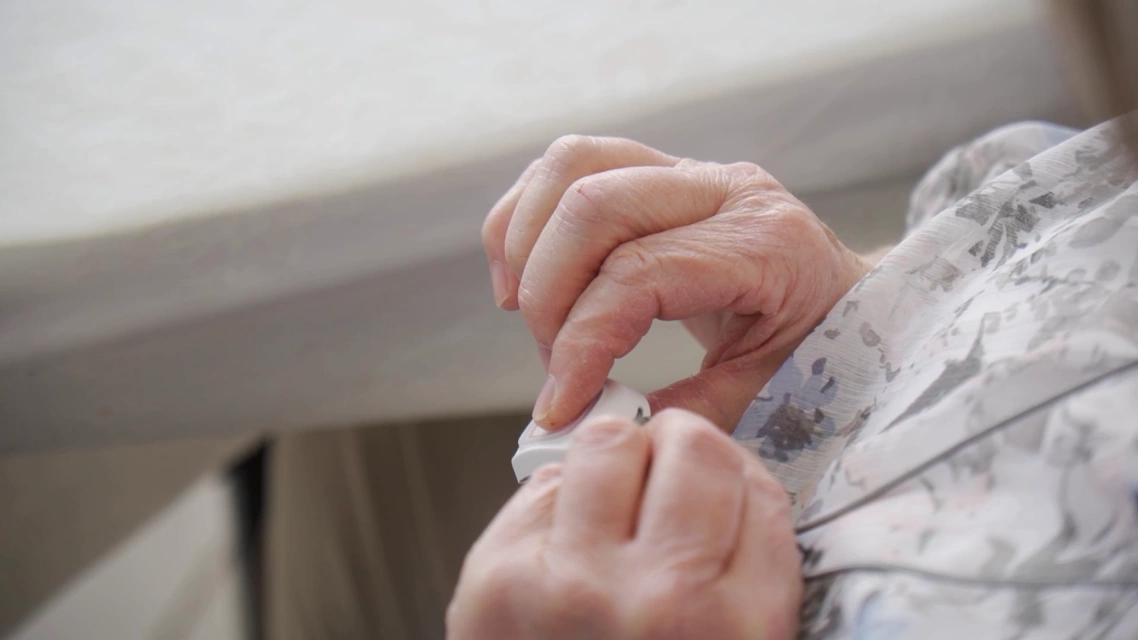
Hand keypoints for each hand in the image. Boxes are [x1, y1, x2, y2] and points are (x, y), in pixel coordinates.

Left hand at [446, 409, 801, 639]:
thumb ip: (738, 573)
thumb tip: (720, 473)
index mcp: (739, 629)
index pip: (758, 489)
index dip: (736, 474)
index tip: (717, 481)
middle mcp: (661, 602)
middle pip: (692, 448)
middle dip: (679, 450)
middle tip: (662, 473)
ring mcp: (570, 586)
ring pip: (607, 443)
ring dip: (612, 461)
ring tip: (606, 506)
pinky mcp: (495, 580)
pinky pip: (540, 487)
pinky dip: (555, 505)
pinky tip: (559, 551)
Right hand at [482, 136, 868, 430]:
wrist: (844, 300)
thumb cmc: (819, 349)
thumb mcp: (771, 392)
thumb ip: (693, 412)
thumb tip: (609, 428)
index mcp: (765, 243)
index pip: (639, 272)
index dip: (582, 341)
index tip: (560, 403)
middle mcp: (725, 189)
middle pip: (593, 204)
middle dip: (548, 294)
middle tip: (552, 365)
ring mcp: (688, 171)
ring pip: (571, 165)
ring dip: (525, 242)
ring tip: (525, 313)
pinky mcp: (656, 172)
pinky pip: (569, 166)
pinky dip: (527, 217)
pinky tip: (527, 277)